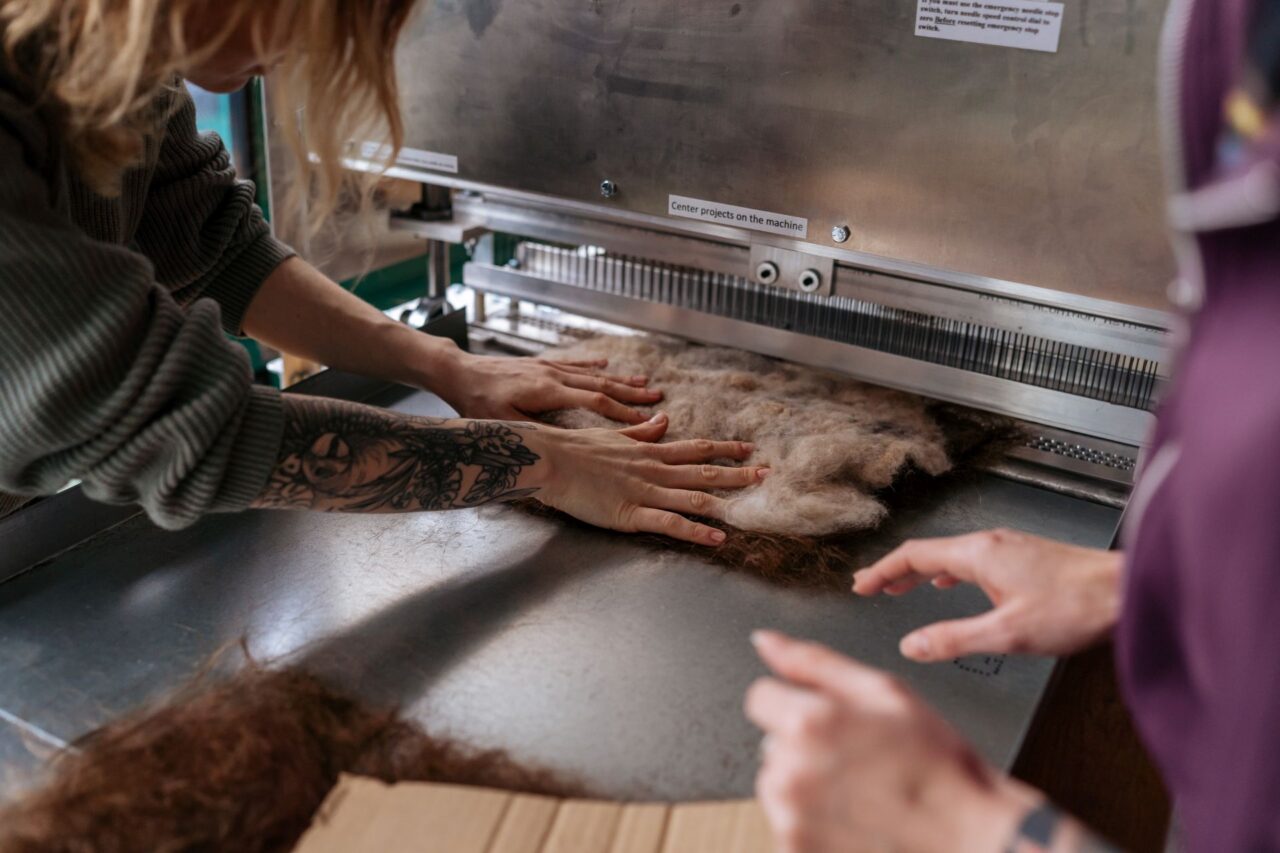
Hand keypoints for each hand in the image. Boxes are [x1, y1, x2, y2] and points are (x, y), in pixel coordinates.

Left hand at [434, 349, 662, 423]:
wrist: (457, 372)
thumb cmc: (476, 403)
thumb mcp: (505, 425)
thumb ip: (538, 433)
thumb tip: (571, 444)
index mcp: (548, 392)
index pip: (595, 401)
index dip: (622, 412)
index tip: (644, 420)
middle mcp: (553, 375)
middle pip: (602, 384)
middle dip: (631, 393)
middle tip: (657, 398)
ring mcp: (548, 367)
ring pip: (592, 373)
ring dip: (620, 379)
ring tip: (644, 382)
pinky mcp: (540, 364)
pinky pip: (574, 364)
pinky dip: (594, 365)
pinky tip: (607, 363)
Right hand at [526, 413, 768, 545]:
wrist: (551, 459)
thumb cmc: (575, 448)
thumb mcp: (614, 434)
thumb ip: (641, 431)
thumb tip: (663, 420)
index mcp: (648, 451)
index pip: (695, 448)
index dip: (725, 449)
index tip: (749, 449)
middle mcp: (654, 469)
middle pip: (704, 470)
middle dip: (738, 473)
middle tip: (768, 474)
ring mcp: (645, 491)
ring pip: (694, 495)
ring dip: (727, 500)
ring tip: (754, 504)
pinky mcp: (632, 514)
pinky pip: (670, 523)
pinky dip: (696, 531)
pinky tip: (717, 538)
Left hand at [745, 631, 1035, 852]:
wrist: (968, 835)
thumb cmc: (936, 765)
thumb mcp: (884, 692)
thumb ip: (813, 662)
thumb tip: (765, 641)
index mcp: (808, 724)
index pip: (761, 697)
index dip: (796, 703)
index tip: (829, 721)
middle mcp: (790, 773)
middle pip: (772, 743)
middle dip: (805, 746)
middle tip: (860, 759)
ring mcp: (791, 818)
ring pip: (780, 784)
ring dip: (807, 785)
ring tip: (861, 792)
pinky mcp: (795, 851)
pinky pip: (790, 823)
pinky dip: (814, 821)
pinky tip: (856, 819)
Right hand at [853, 530, 1122, 660]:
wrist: (1127, 592)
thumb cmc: (1077, 607)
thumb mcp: (1008, 633)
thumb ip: (954, 639)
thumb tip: (913, 645)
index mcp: (979, 555)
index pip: (914, 556)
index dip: (883, 571)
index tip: (862, 585)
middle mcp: (991, 544)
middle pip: (929, 552)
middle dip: (896, 570)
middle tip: (872, 586)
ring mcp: (1010, 548)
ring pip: (952, 555)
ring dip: (922, 572)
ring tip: (903, 587)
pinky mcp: (1025, 557)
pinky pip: (973, 559)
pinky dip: (950, 572)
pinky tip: (955, 585)